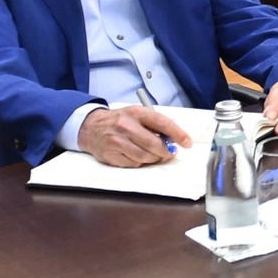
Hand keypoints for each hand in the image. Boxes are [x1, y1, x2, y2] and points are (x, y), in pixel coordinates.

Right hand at [78, 105, 192, 167]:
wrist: (90, 127)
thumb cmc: (119, 121)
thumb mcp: (137, 115)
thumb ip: (155, 124)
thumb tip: (176, 138)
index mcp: (136, 113)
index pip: (162, 123)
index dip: (178, 134)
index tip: (187, 142)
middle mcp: (125, 126)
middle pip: (154, 144)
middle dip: (166, 151)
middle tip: (170, 153)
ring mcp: (116, 141)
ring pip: (144, 157)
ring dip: (154, 159)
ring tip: (154, 155)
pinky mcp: (110, 155)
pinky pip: (133, 164)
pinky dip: (140, 163)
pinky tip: (138, 156)